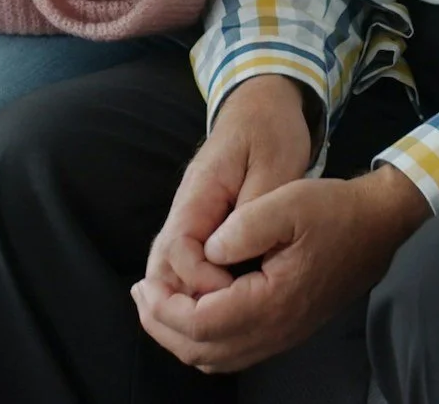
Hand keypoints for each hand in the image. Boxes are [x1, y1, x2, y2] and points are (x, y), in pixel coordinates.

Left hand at [131, 165, 431, 373]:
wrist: (376, 225)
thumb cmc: (333, 210)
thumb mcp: (286, 201)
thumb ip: (242, 226)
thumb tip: (206, 251)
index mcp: (273, 302)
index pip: (202, 323)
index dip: (165, 308)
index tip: (145, 282)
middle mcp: (277, 330)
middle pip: (202, 352)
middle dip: (162, 326)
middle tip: (141, 294)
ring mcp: (282, 335)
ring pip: (216, 359)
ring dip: (179, 336)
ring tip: (157, 302)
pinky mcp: (285, 330)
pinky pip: (233, 352)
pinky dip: (202, 339)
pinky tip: (191, 309)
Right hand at [139, 77, 315, 307]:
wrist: (263, 107)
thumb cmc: (271, 131)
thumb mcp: (275, 164)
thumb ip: (255, 210)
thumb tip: (230, 254)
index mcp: (199, 193)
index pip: (179, 249)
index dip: (201, 280)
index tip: (233, 292)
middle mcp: (186, 209)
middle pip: (163, 266)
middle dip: (180, 303)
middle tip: (213, 330)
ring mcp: (191, 218)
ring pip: (169, 270)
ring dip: (184, 302)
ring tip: (209, 332)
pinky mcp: (203, 226)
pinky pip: (187, 266)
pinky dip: (194, 292)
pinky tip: (215, 313)